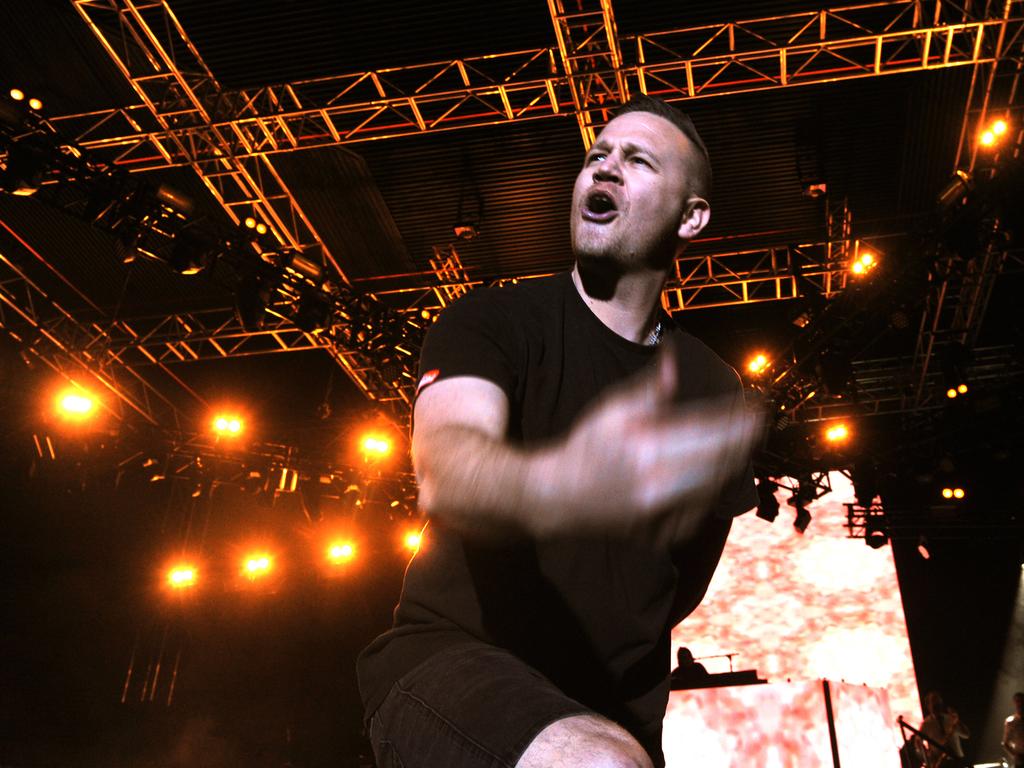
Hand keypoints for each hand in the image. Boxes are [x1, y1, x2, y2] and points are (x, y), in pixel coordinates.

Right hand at [531, 338, 759, 536]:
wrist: (558, 497)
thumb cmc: (585, 448)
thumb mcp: (612, 410)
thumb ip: (650, 390)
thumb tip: (676, 360)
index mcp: (647, 447)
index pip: (709, 431)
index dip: (738, 418)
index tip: (758, 406)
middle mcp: (658, 483)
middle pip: (720, 461)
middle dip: (744, 440)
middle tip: (759, 422)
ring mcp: (661, 513)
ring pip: (715, 486)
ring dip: (732, 462)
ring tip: (742, 442)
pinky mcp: (662, 532)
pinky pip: (700, 507)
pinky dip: (711, 486)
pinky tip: (713, 470)